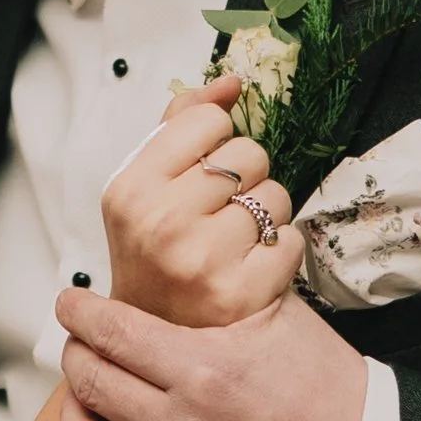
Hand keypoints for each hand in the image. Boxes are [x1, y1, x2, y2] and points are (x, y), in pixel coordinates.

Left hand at [56, 283, 368, 420]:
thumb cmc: (336, 400)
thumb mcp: (285, 323)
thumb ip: (225, 294)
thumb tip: (182, 265)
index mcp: (206, 369)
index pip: (111, 331)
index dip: (80, 311)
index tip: (72, 303)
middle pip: (90, 381)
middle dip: (76, 354)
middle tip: (81, 344)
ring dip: (77, 416)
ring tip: (88, 402)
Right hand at [100, 77, 304, 327]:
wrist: (152, 339)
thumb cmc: (155, 252)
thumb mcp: (146, 186)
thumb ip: (182, 124)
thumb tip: (231, 82)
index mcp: (129, 188)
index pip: (208, 121)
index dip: (214, 145)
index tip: (198, 176)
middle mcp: (160, 222)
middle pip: (248, 154)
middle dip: (242, 179)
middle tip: (216, 216)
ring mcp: (200, 260)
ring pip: (275, 196)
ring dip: (264, 216)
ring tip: (232, 243)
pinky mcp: (240, 293)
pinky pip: (291, 240)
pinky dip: (279, 252)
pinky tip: (250, 269)